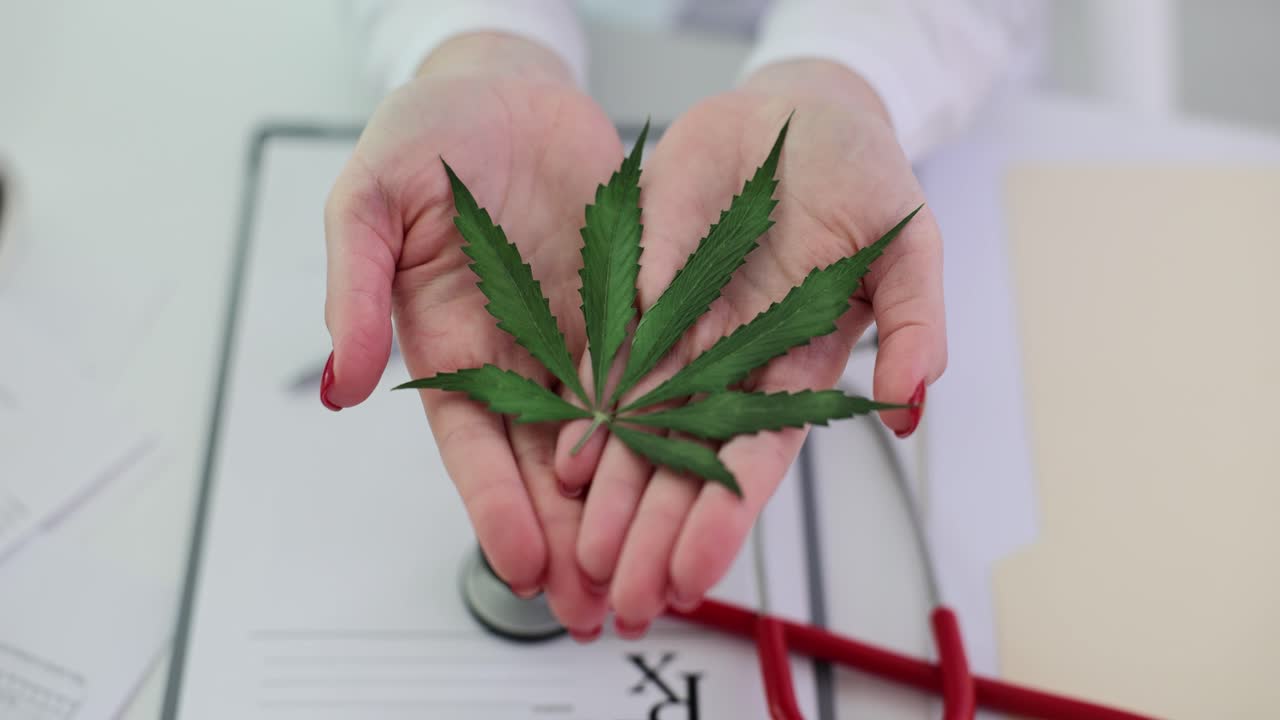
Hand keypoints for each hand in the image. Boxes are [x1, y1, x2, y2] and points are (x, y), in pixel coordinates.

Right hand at [321, 33, 619, 635]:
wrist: (512, 88)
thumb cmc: (432, 132)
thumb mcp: (372, 197)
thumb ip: (354, 287)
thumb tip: (340, 384)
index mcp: (452, 342)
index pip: (473, 442)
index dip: (494, 505)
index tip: (522, 562)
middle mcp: (520, 354)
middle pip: (543, 465)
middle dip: (565, 540)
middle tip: (591, 606)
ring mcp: (580, 337)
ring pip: (605, 442)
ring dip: (621, 512)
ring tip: (642, 575)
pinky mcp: (632, 311)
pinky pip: (658, 379)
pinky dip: (672, 437)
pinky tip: (690, 484)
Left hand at [554, 60, 946, 634]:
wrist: (798, 116)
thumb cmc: (862, 177)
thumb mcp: (908, 244)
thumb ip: (912, 322)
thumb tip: (911, 403)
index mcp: (794, 363)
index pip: (754, 456)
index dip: (723, 516)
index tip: (691, 572)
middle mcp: (730, 361)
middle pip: (686, 461)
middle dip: (654, 532)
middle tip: (624, 596)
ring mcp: (679, 330)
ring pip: (638, 426)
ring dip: (611, 494)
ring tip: (584, 558)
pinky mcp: (638, 289)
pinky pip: (604, 355)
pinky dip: (583, 409)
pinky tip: (562, 462)